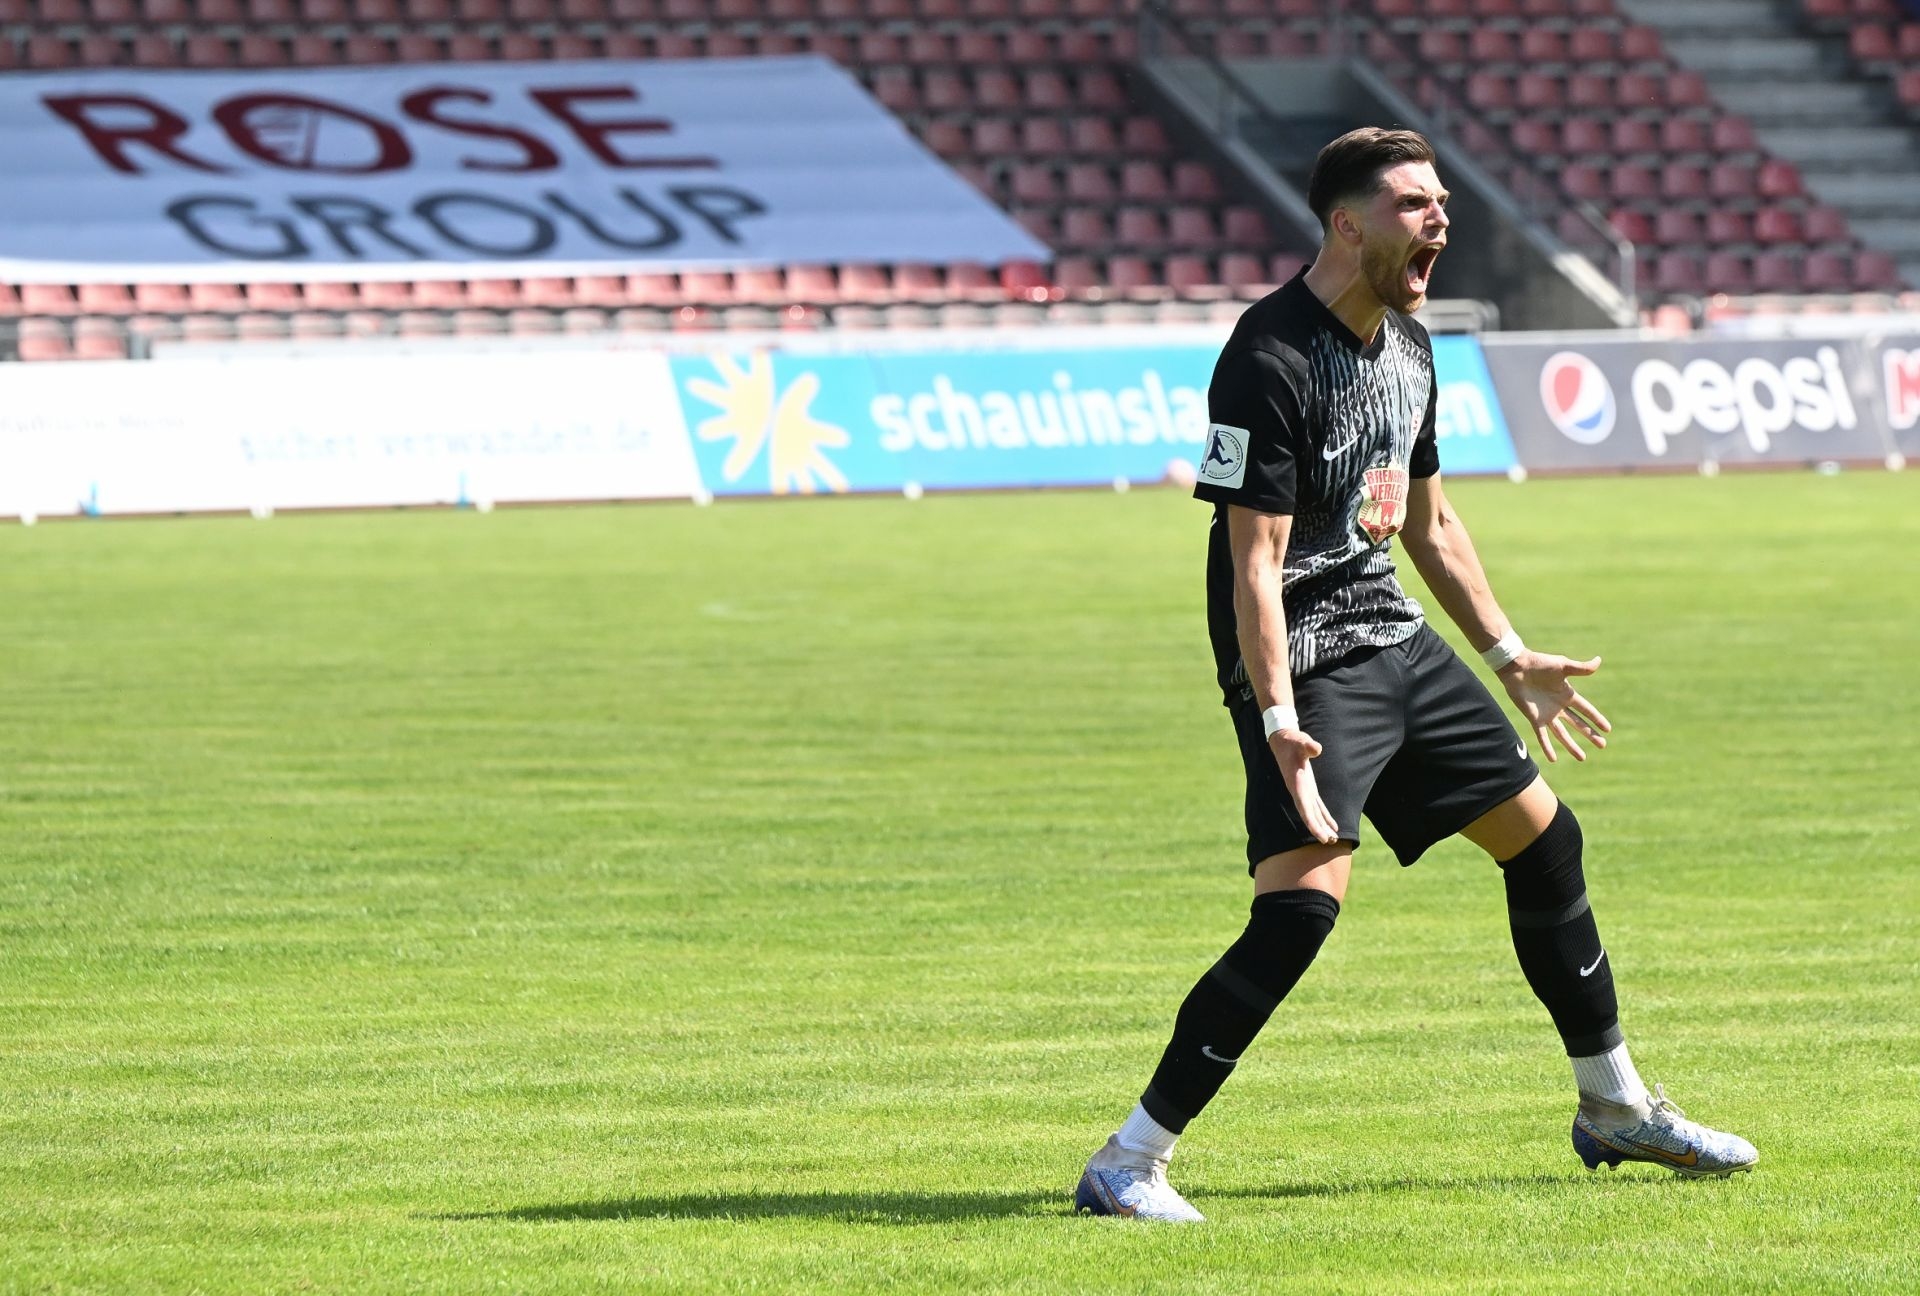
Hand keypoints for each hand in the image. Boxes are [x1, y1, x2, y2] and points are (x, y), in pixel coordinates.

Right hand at [1269, 728, 1340, 843]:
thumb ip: (1308, 746)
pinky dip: (1325, 816)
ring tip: (1333, 839)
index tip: (1321, 836)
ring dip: (1322, 826)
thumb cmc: (1292, 740)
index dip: (1313, 824)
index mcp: (1297, 785)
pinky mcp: (1309, 788)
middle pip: (1309, 816)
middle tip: (1329, 842)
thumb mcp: (1300, 741)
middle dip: (1319, 830)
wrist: (1283, 740)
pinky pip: (1317, 806)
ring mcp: (1304, 791)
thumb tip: (1317, 749)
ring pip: (1314, 813)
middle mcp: (1299, 792)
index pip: (1305, 809)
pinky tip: (1332, 826)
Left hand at [1498, 652, 1612, 762]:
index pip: (1586, 710)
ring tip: (1582, 758)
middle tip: (1602, 745)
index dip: (1597, 719)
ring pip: (1562, 734)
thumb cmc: (1539, 664)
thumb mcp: (1563, 666)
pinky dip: (1547, 747)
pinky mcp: (1534, 718)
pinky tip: (1553, 759)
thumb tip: (1599, 661)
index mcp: (1567, 694)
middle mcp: (1559, 706)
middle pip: (1578, 724)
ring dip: (1571, 746)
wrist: (1517, 667)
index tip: (1608, 729)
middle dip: (1590, 734)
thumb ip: (1581, 668)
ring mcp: (1547, 714)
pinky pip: (1542, 736)